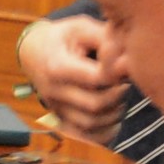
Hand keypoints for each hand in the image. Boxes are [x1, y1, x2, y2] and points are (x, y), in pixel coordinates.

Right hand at [17, 12, 128, 145]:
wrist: (34, 52)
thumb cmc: (64, 38)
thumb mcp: (82, 28)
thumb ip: (107, 39)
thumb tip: (130, 57)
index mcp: (57, 66)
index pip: (97, 78)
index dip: (118, 73)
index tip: (126, 63)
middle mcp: (53, 91)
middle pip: (95, 105)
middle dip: (119, 94)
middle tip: (125, 81)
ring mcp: (55, 108)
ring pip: (92, 124)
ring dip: (114, 113)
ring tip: (119, 95)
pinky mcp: (60, 119)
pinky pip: (86, 136)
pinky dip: (105, 131)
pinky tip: (113, 114)